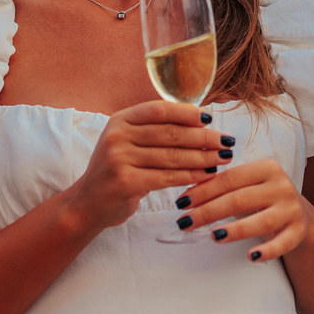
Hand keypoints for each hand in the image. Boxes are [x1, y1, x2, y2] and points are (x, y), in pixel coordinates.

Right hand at [64, 100, 227, 232]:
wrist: (87, 203)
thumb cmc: (117, 170)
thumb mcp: (127, 142)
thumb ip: (154, 129)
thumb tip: (200, 120)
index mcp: (120, 120)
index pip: (159, 109)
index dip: (187, 113)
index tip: (210, 119)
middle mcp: (117, 136)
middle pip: (170, 133)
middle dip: (203, 137)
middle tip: (226, 141)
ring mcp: (119, 159)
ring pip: (172, 156)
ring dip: (203, 157)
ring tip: (223, 158)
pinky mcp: (126, 182)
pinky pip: (167, 177)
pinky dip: (191, 176)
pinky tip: (207, 176)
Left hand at [172, 159, 307, 262]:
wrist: (299, 215)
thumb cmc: (262, 198)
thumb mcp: (247, 186)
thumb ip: (223, 186)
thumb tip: (187, 196)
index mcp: (267, 168)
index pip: (230, 179)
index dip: (204, 191)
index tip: (182, 202)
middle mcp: (281, 186)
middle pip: (240, 199)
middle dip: (209, 212)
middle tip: (186, 222)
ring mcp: (291, 210)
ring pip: (261, 221)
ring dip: (236, 230)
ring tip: (214, 237)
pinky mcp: (297, 232)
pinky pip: (282, 243)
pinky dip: (267, 251)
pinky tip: (251, 256)